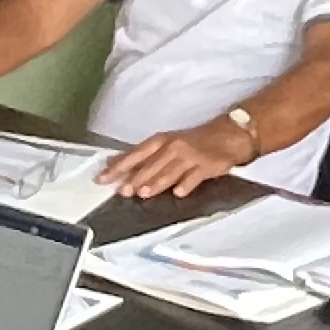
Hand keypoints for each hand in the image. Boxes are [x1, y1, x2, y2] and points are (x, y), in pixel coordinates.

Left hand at [102, 116, 249, 198]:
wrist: (227, 136)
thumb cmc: (193, 142)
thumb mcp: (168, 144)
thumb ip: (145, 157)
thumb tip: (117, 166)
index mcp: (161, 141)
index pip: (135, 154)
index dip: (119, 166)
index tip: (102, 177)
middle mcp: (173, 147)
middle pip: (150, 164)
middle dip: (135, 178)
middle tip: (122, 191)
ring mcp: (190, 157)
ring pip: (169, 171)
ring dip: (156, 182)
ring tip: (144, 193)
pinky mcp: (206, 166)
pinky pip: (194, 177)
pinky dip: (186, 185)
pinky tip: (179, 193)